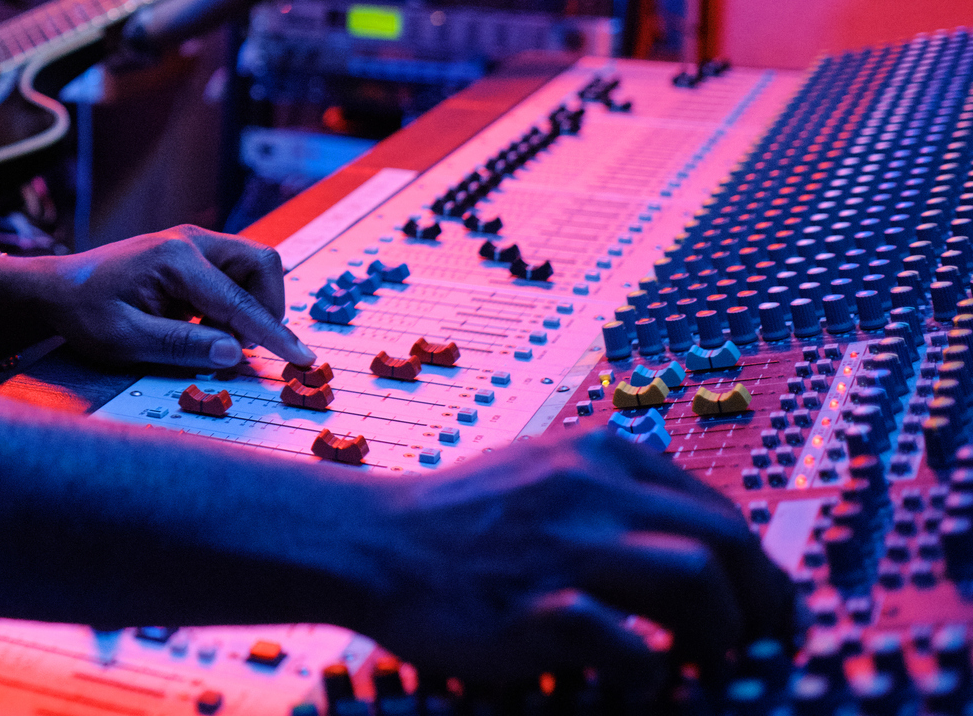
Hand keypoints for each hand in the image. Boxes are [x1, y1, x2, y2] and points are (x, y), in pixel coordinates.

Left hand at [12, 225, 314, 370]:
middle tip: (246, 349)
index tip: (303, 361)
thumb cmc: (85, 313)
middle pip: (262, 265)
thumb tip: (236, 354)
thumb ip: (182, 345)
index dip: (274, 335)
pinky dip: (235, 301)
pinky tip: (203, 325)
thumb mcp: (125, 339)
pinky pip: (234, 274)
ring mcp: (193, 242)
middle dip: (268, 308)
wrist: (58, 288)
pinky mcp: (192, 253)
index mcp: (175, 258)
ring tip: (218, 338)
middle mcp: (191, 240)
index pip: (240, 301)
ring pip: (253, 267)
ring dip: (252, 305)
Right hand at [360, 427, 796, 687]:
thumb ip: (615, 491)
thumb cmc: (460, 519)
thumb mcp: (544, 471)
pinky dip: (645, 671)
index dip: (757, 570)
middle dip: (759, 603)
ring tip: (702, 663)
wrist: (371, 542)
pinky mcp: (534, 609)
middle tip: (755, 644)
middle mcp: (590, 492)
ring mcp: (563, 548)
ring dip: (717, 633)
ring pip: (695, 577)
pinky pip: (628, 646)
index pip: (719, 510)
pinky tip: (632, 678)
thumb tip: (700, 545)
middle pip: (726, 541)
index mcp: (599, 455)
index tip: (762, 610)